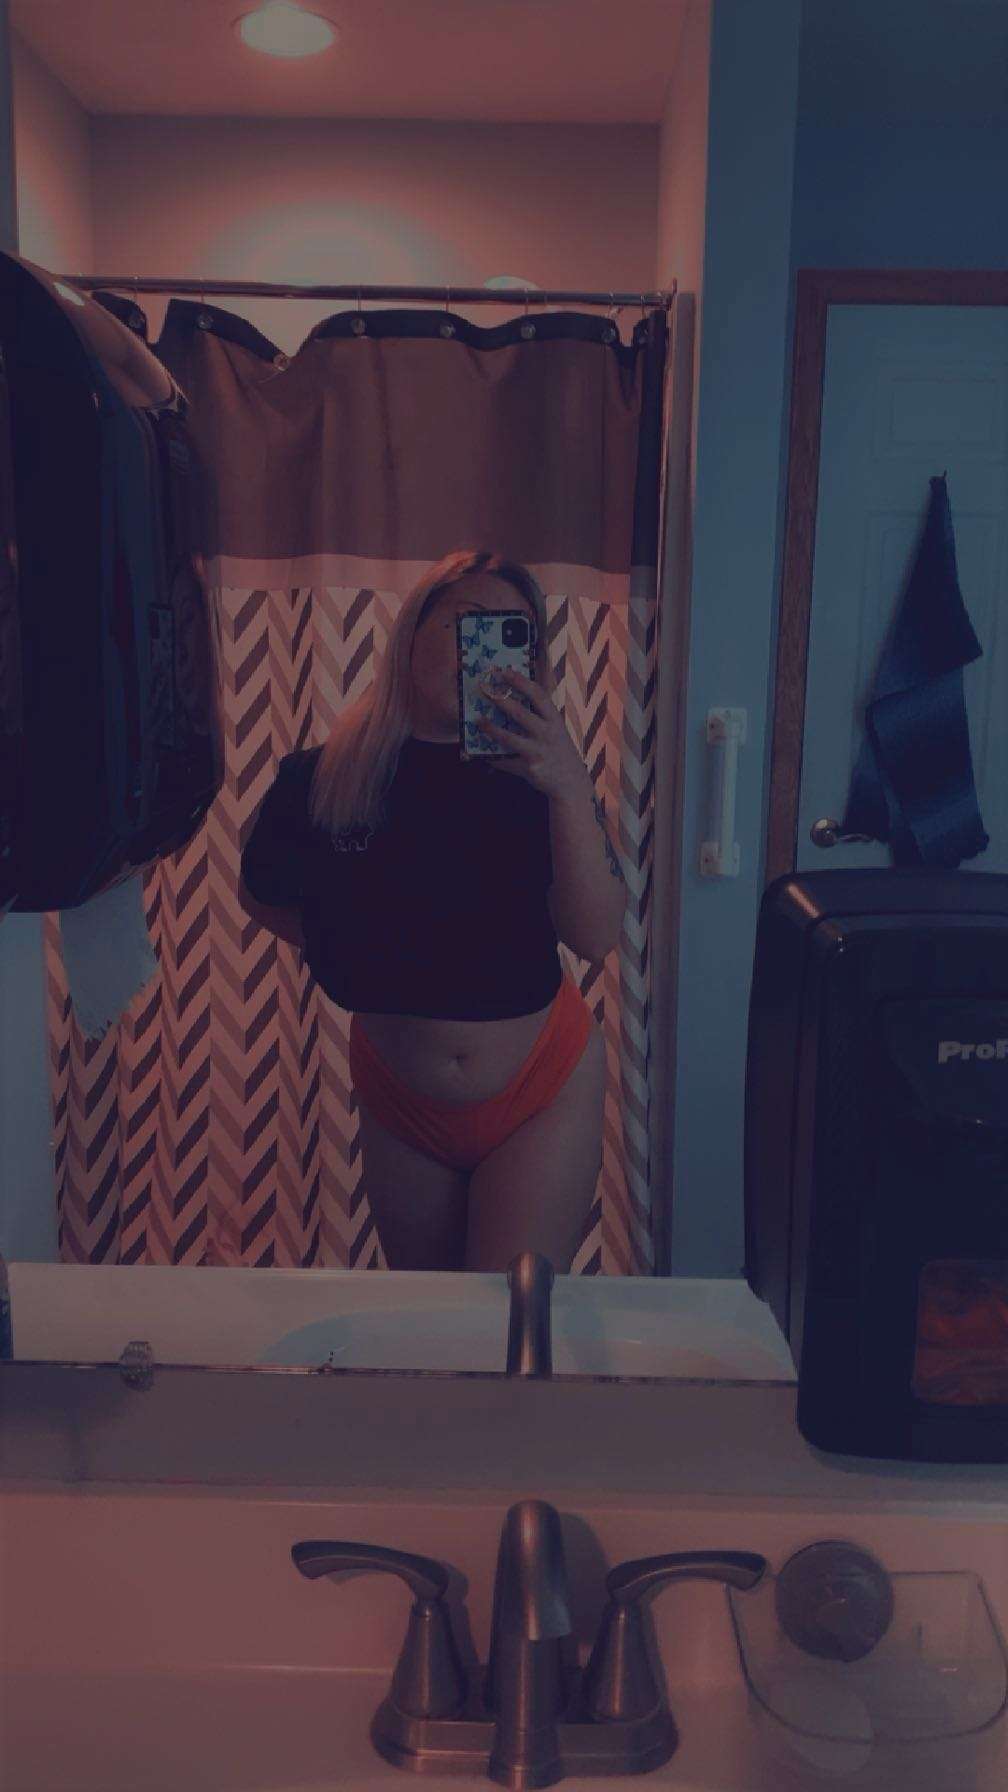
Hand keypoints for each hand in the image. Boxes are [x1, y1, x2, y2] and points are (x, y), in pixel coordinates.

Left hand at [477, 668, 590, 800]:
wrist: (571, 783)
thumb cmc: (559, 751)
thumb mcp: (557, 730)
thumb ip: (541, 716)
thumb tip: (516, 698)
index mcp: (554, 721)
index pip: (538, 695)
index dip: (521, 682)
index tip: (505, 671)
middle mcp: (547, 734)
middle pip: (520, 713)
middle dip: (500, 700)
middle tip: (484, 689)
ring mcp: (538, 752)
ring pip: (509, 738)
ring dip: (491, 729)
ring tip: (478, 720)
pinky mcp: (529, 769)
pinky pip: (506, 761)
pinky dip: (493, 758)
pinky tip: (481, 754)